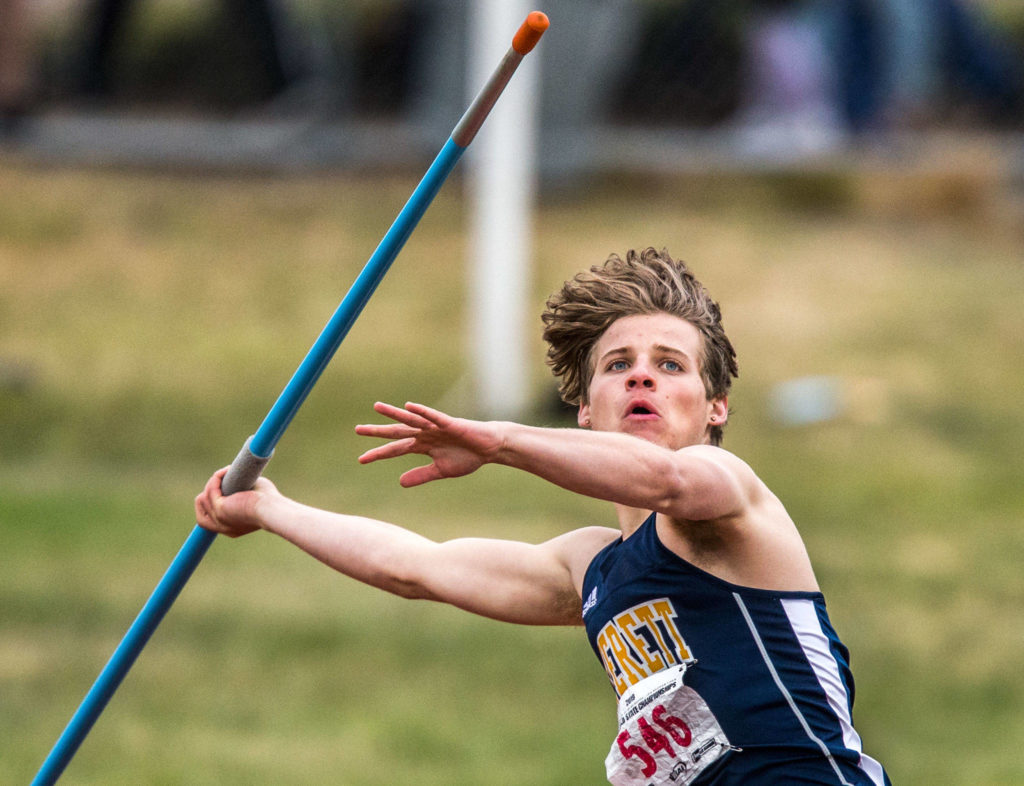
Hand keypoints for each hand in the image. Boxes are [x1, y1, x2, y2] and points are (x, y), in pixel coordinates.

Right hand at [194, 467, 279, 537]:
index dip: (208, 505)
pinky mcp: (220, 510)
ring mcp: (219, 520)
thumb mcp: (251, 497)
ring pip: (203, 499)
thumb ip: (240, 491)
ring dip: (213, 483)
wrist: (272, 508)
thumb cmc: (269, 501)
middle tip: (222, 479)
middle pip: (201, 511)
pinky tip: (225, 471)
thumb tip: (234, 477)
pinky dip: (216, 479)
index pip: (207, 521)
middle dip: (207, 493)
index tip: (217, 490)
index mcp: (231, 529)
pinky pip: (211, 491)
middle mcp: (222, 528)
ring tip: (227, 471)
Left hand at [355, 402, 502, 486]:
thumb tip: (400, 482)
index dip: (379, 453)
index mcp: (423, 445)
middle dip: (378, 431)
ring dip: (394, 413)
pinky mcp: (450, 423)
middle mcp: (425, 434)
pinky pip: (433, 416)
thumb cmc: (467, 456)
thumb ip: (421, 475)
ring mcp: (436, 427)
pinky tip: (409, 406)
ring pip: (411, 419)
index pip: (396, 449)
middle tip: (358, 430)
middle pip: (397, 431)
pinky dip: (422, 411)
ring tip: (377, 407)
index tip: (361, 459)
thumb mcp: (441, 470)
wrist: (489, 448)